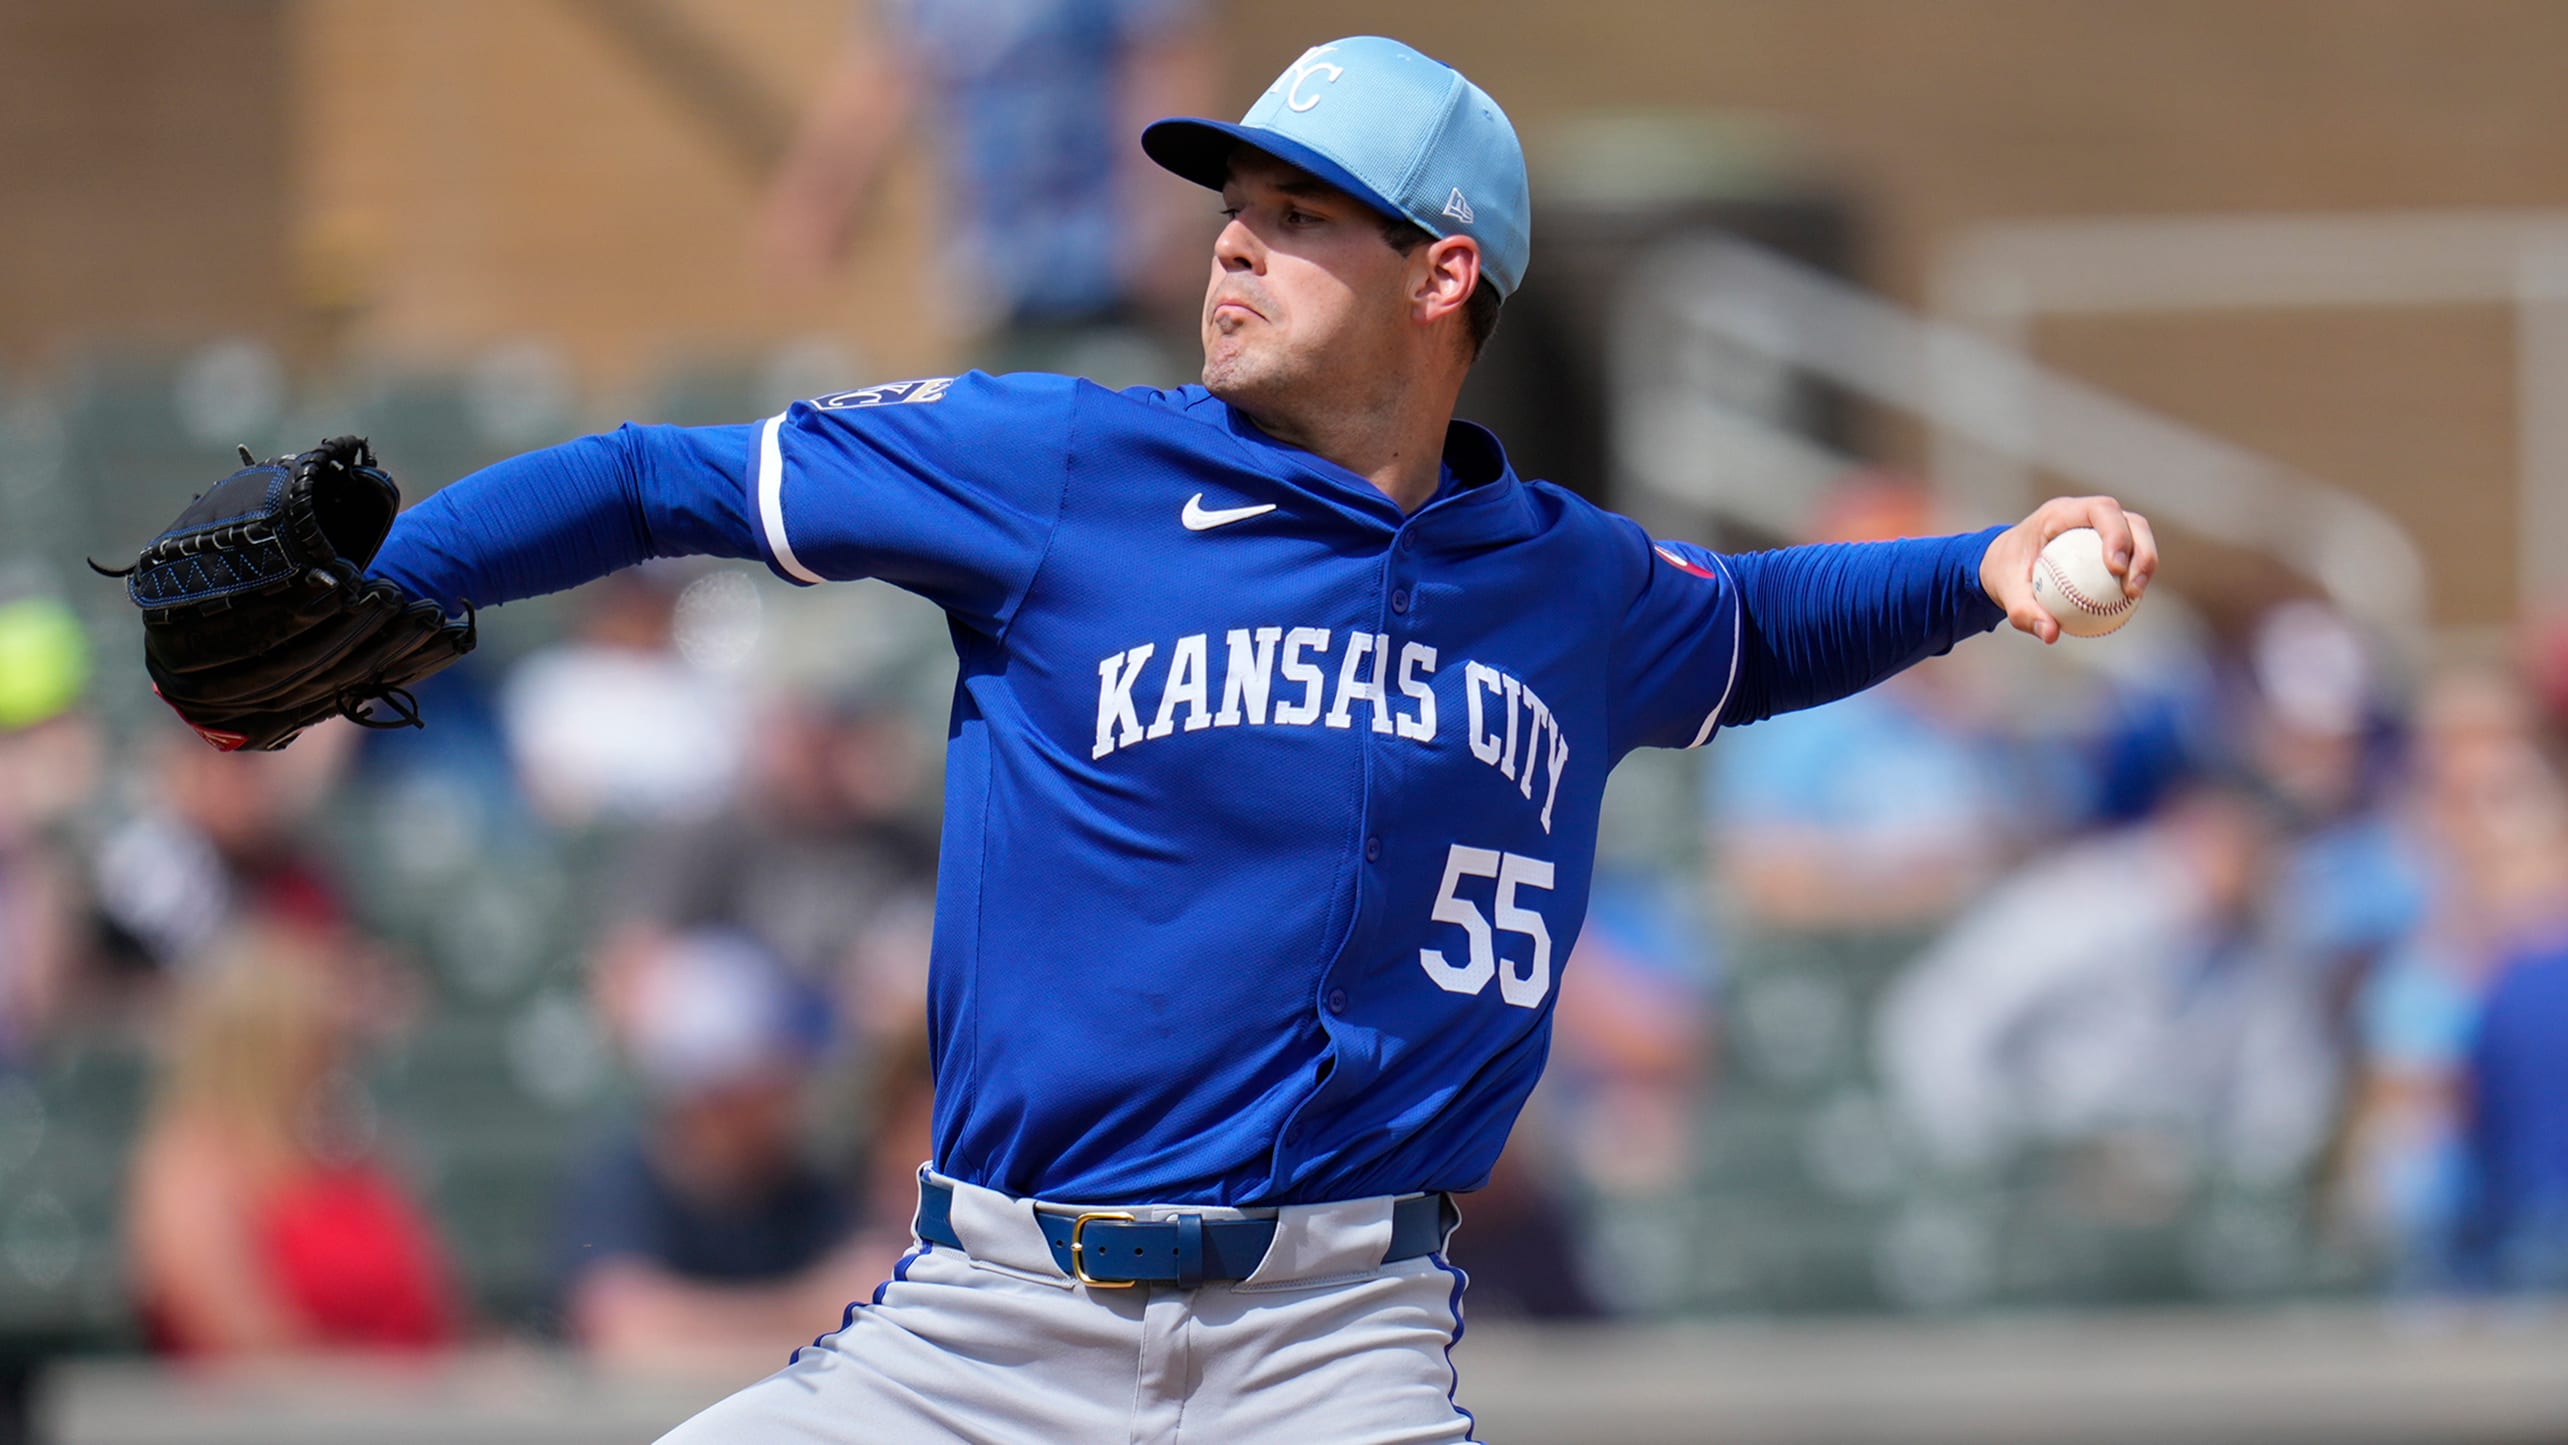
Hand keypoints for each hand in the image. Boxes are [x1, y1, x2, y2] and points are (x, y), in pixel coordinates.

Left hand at [1978, 495, 2157, 644]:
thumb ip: (2024, 612)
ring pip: (2137, 536)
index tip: (2116, 568)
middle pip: (2129, 521)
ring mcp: (2099, 526)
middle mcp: (2084, 514)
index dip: (2116, 534)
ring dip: (2145, 562)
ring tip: (2135, 595)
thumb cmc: (2005, 572)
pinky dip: (2134, 574)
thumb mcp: (2005, 592)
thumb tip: (2051, 634)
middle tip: (2133, 588)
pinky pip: (2129, 555)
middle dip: (2142, 551)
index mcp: (2060, 513)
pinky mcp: (2106, 542)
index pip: (2100, 511)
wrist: (2004, 563)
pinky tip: (2130, 602)